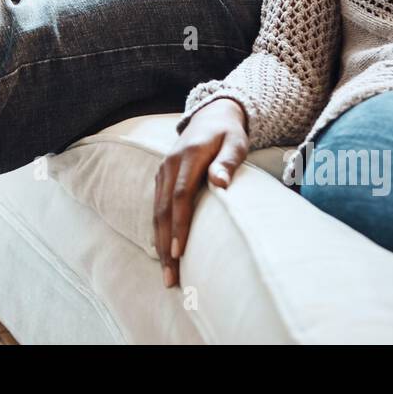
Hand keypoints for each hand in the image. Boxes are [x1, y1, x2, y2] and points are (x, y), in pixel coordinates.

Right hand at [154, 98, 248, 288]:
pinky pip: (156, 207)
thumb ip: (228, 162)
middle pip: (163, 210)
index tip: (179, 252)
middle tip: (171, 277)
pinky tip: (163, 252)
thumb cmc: (229, 134)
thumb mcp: (236, 143)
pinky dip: (158, 231)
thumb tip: (220, 183)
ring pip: (156, 212)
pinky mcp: (161, 178)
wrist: (211, 116)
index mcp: (188, 157)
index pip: (180, 195)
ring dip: (159, 243)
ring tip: (167, 273)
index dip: (179, 224)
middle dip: (165, 245)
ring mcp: (162, 171)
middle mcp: (169, 165)